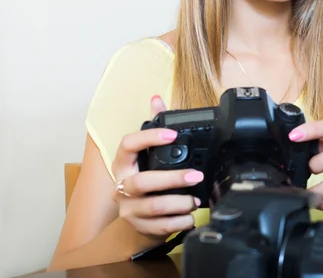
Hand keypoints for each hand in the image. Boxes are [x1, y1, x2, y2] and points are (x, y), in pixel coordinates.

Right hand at [110, 95, 203, 240]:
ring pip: (153, 206)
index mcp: (123, 164)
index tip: (173, 134)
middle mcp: (121, 186)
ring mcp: (129, 209)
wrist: (136, 222)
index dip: (149, 137)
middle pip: (142, 181)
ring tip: (196, 199)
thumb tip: (157, 99)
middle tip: (196, 175)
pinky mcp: (139, 228)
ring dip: (179, 203)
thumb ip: (153, 126)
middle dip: (172, 178)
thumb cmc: (146, 181)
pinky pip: (160, 227)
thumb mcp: (147, 155)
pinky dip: (179, 222)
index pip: (127, 145)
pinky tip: (190, 217)